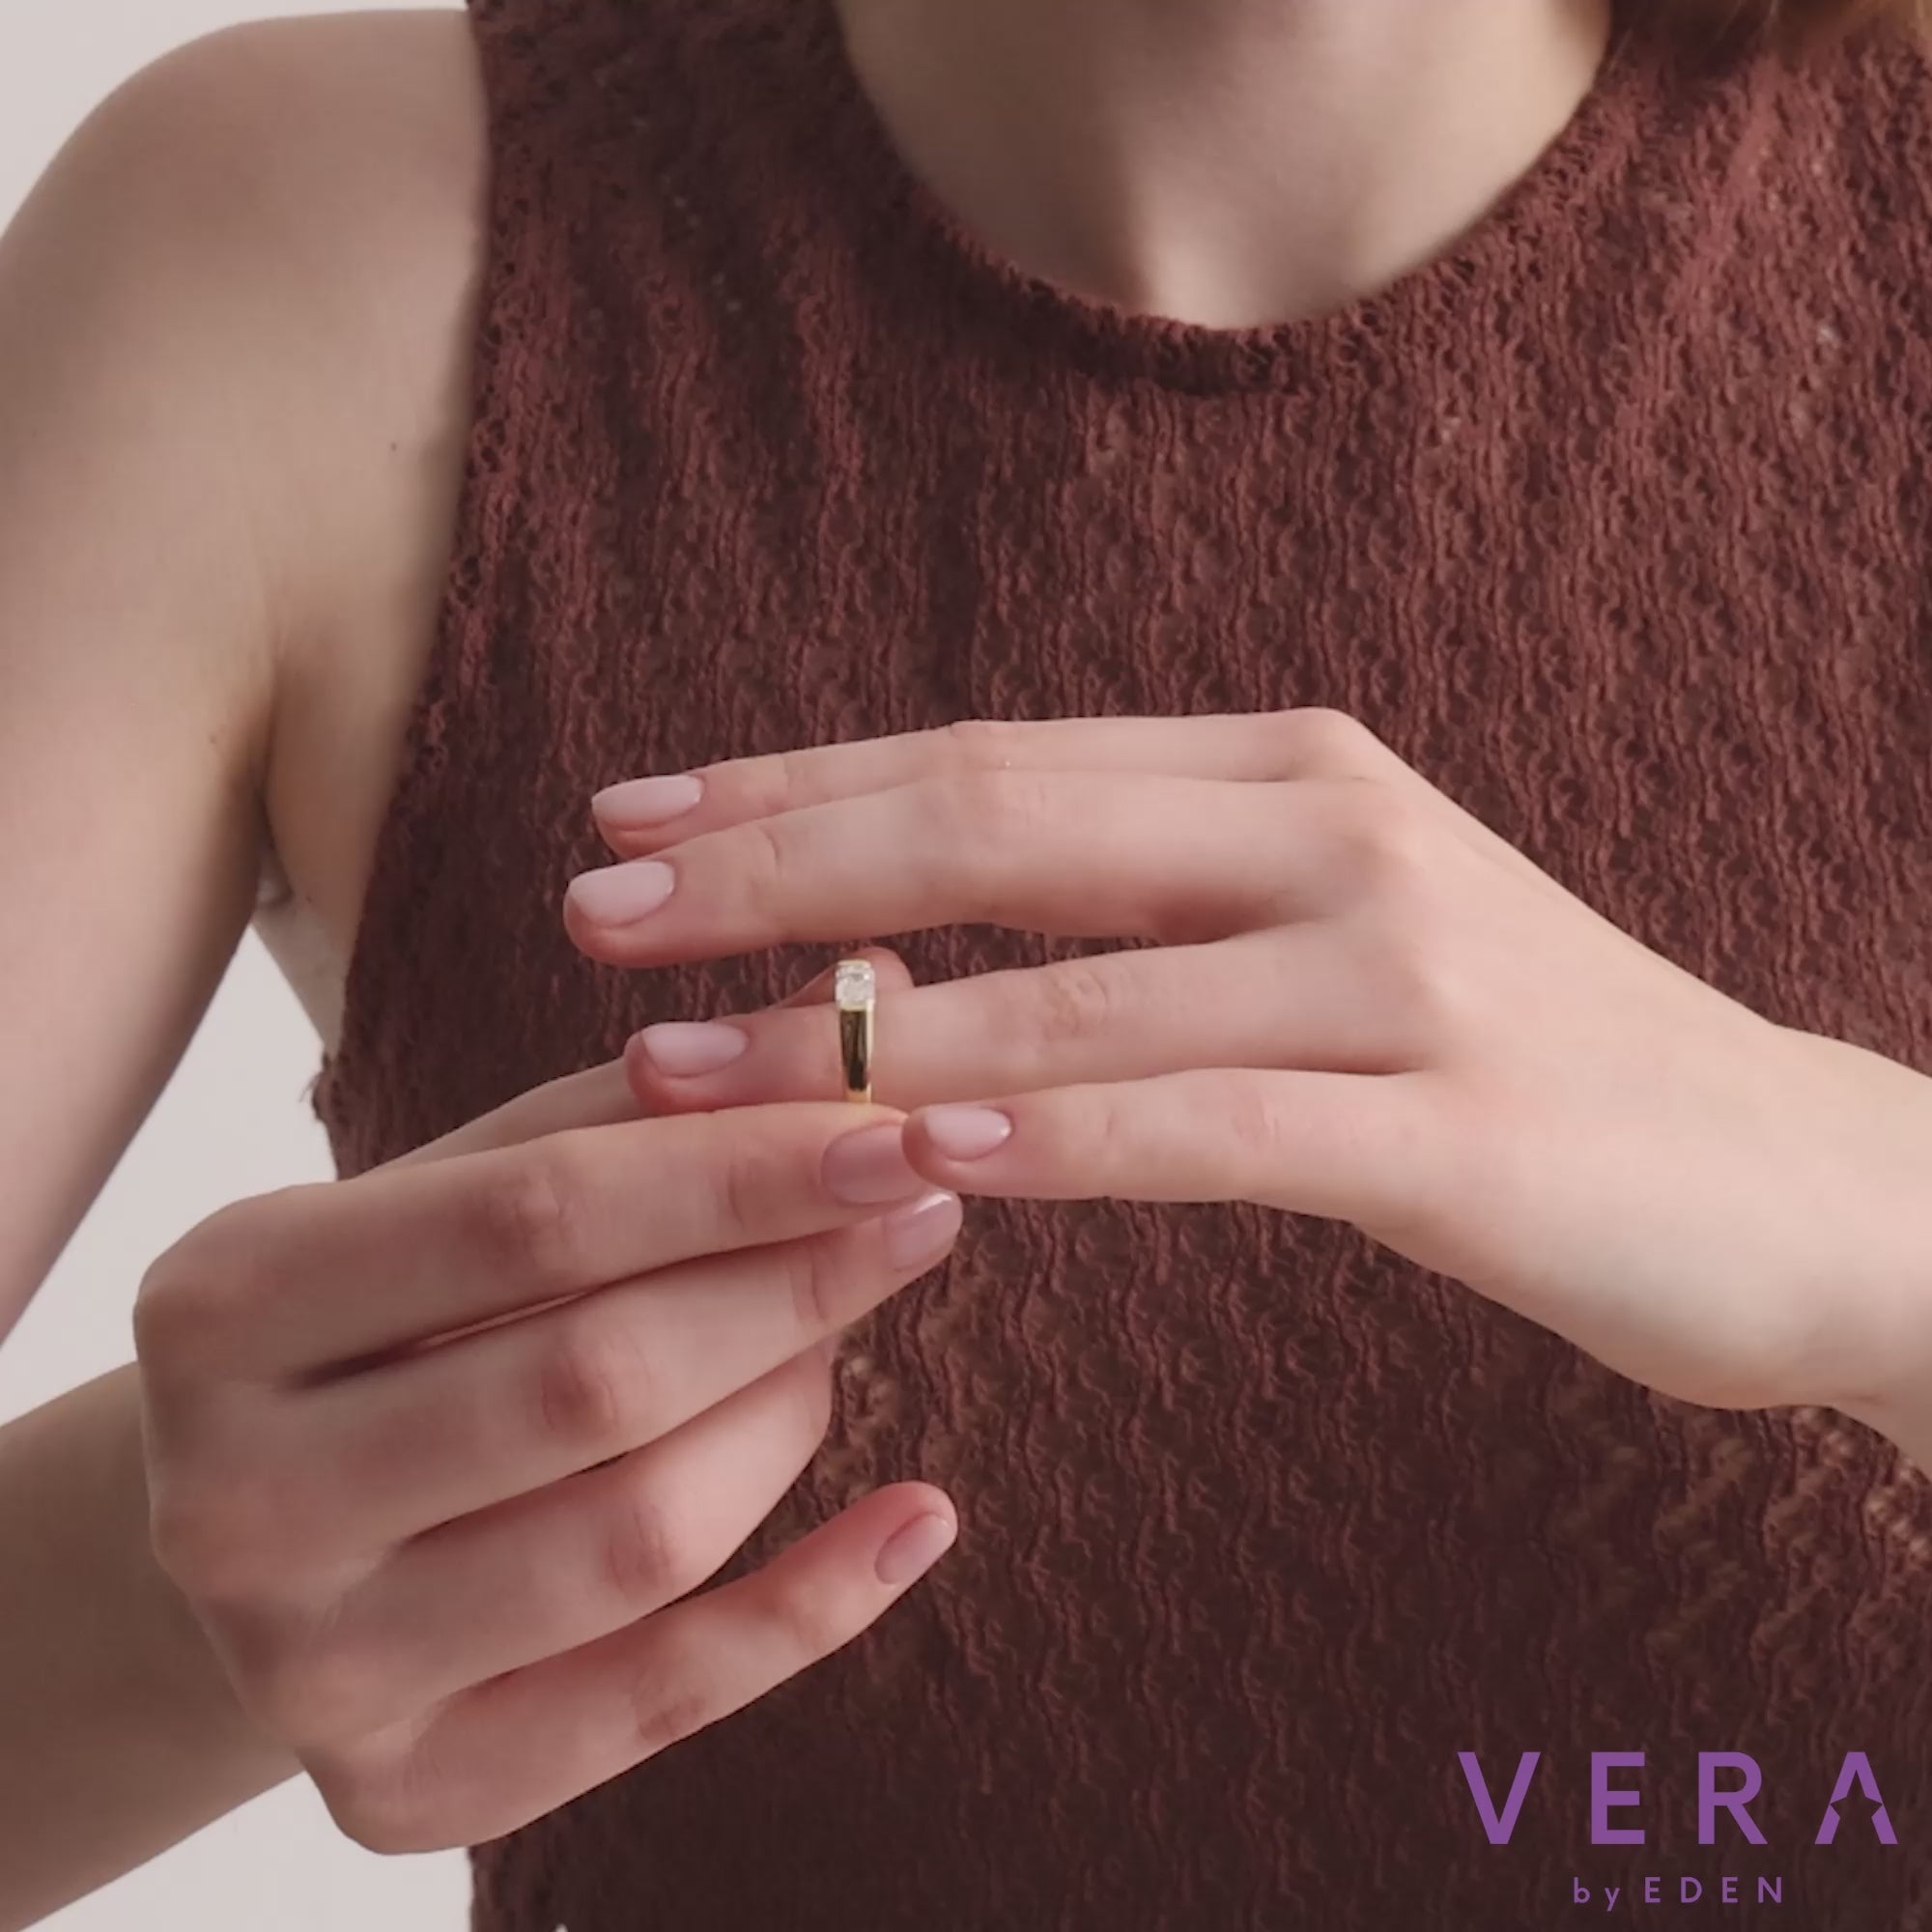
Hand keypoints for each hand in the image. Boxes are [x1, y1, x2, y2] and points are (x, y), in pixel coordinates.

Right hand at [132, 957, 962, 1852]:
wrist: (253, 1533)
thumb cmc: (385, 1322)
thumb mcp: (458, 1191)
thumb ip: (645, 1105)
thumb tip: (872, 996)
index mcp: (226, 1301)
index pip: (532, 1219)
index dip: (739, 1172)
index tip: (898, 1128)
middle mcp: (234, 1499)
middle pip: (594, 1379)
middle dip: (792, 1284)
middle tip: (919, 1212)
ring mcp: (310, 1668)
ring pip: (643, 1537)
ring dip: (791, 1416)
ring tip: (839, 1337)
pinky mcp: (405, 1793)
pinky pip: (661, 1699)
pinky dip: (815, 1604)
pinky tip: (919, 1514)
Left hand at [567, 709, 1931, 1425]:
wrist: (1789, 1173)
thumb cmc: (1520, 1062)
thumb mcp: (1324, 940)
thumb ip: (1147, 918)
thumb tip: (912, 944)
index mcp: (1283, 773)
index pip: (988, 757)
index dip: (794, 786)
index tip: (631, 818)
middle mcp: (1331, 831)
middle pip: (998, 823)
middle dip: (774, 869)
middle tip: (592, 908)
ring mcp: (1398, 969)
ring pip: (1074, 989)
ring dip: (858, 1029)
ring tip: (676, 1067)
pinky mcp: (1452, 1125)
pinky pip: (1209, 1127)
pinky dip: (1053, 1139)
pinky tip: (916, 1154)